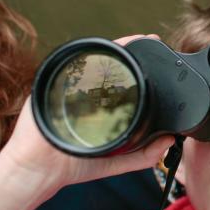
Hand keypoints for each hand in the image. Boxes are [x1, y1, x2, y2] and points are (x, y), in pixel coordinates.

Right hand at [0, 34, 173, 201]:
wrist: (39, 170)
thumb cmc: (73, 166)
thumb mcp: (115, 160)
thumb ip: (143, 154)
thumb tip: (170, 139)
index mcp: (97, 105)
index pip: (119, 79)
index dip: (138, 65)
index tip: (157, 53)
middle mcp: (83, 91)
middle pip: (107, 64)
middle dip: (129, 51)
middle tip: (151, 40)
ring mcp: (67, 85)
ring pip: (93, 59)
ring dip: (115, 48)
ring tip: (137, 40)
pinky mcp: (53, 81)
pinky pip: (72, 61)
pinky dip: (91, 51)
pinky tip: (110, 47)